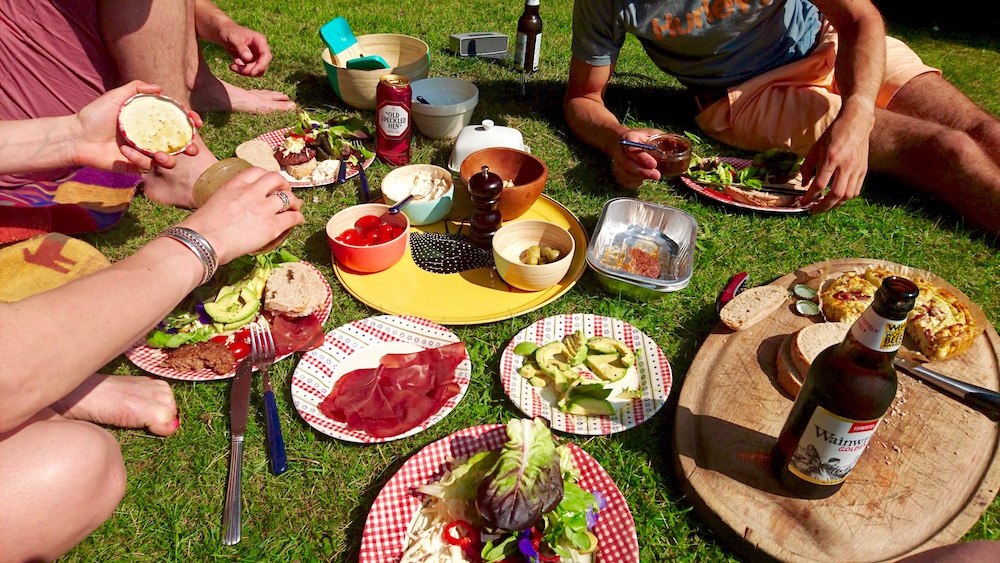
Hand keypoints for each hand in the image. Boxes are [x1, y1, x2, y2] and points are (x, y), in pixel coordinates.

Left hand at [74, 81, 201, 173]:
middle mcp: (150, 136)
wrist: (77, 138)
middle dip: (190, 146)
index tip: (197, 123)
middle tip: (192, 148)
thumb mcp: (115, 96)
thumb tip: (160, 87)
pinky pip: (147, 166)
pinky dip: (139, 159)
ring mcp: (144, 152)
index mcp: (149, 120)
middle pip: (178, 142)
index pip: (176, 120)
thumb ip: (136, 87)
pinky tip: (126, 151)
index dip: (189, 121)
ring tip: (162, 155)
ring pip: (168, 159)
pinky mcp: (135, 166)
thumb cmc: (94, 115)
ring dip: (171, 158)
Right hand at [180, 168, 302, 264]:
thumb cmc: (201, 227)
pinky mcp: (272, 225)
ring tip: (294, 207)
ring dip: (293, 201)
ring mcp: (263, 208)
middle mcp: (251, 192)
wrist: (202, 240)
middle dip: (283, 184)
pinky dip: (298, 217)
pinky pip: (293, 217)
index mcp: (235, 184)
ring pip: (288, 197)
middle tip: (284, 192)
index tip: (268, 184)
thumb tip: (232, 211)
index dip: (266, 177)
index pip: (257, 171)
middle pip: (276, 178)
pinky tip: (297, 219)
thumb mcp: (214, 202)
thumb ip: (227, 200)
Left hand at [216, 21, 272, 76]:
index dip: (261, 65)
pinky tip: (233, 65)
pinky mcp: (253, 62)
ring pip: (257, 71)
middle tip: (233, 66)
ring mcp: (258, 56)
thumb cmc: (230, 33)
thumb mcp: (234, 38)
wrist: (225, 33)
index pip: (266, 55)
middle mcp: (261, 49)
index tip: (252, 72)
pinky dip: (242, 71)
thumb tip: (249, 58)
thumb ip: (241, 48)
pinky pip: (251, 71)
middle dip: (248, 70)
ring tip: (232, 66)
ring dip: (244, 71)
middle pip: (262, 65)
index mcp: (260, 41)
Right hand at [613, 129, 664, 188]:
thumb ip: (662, 139)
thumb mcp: (652, 134)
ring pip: (626, 174)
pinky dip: (635, 182)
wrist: (624, 142)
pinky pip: (625, 181)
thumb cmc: (642, 138)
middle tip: (657, 175)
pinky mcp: (617, 172)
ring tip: (654, 176)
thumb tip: (677, 144)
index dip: (642, 158)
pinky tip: (642, 179)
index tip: (653, 164)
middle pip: (628, 163)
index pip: (632, 148)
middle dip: (643, 171)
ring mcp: (617, 162)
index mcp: (629, 138)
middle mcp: (620, 150)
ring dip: (640, 177)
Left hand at [800, 98, 875, 213]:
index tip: (802, 203)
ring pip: (847, 195)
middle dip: (823, 207)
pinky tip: (838, 199)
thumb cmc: (833, 135)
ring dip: (834, 205)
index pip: (819, 185)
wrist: (856, 123)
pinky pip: (856, 190)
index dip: (809, 197)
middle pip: (835, 194)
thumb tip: (804, 185)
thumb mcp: (815, 148)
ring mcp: (857, 168)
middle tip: (813, 211)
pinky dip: (846, 198)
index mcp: (831, 158)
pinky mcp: (864, 170)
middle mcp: (845, 165)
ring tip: (824, 206)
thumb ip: (807, 167)